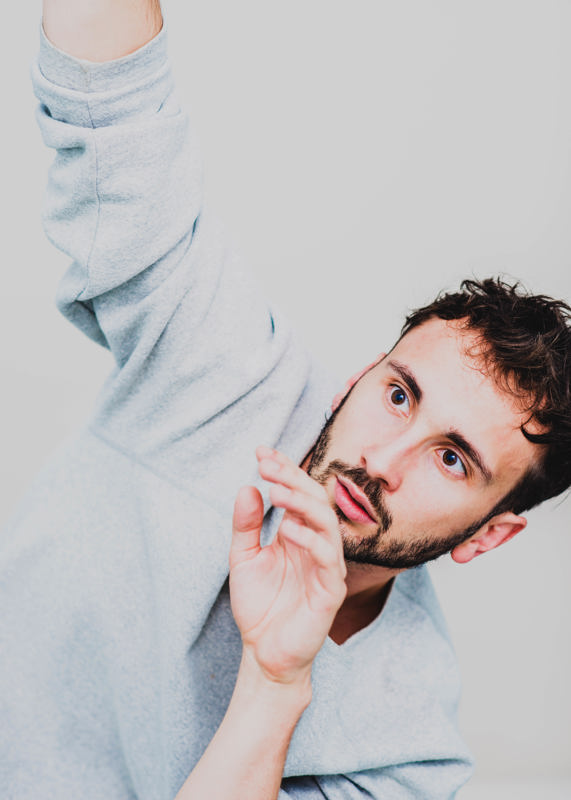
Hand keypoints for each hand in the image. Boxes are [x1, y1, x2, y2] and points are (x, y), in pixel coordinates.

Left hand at [229, 447, 346, 684]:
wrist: (264, 654)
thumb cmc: (258, 606)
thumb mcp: (242, 559)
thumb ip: (246, 526)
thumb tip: (248, 487)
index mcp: (299, 534)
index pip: (298, 493)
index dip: (283, 470)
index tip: (261, 452)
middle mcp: (316, 544)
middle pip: (315, 500)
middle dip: (292, 478)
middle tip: (267, 465)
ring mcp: (326, 566)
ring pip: (326, 522)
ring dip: (302, 502)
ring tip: (275, 489)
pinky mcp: (330, 590)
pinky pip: (328, 558)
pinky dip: (310, 539)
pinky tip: (287, 529)